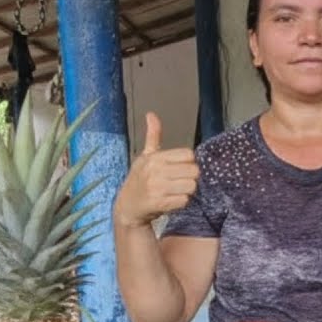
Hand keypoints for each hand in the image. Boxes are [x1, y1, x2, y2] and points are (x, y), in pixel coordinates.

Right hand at [113, 112, 199, 227]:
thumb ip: (153, 136)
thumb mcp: (144, 156)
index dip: (188, 162)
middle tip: (180, 181)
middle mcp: (156, 171)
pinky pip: (184, 200)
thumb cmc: (138, 180)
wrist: (127, 207)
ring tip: (176, 191)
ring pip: (191, 186)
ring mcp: (158, 188)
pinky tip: (172, 201)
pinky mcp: (160, 204)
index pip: (188, 155)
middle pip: (193, 171)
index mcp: (155, 157)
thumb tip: (151, 114)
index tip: (180, 168)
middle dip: (190, 178)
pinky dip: (181, 202)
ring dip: (187, 191)